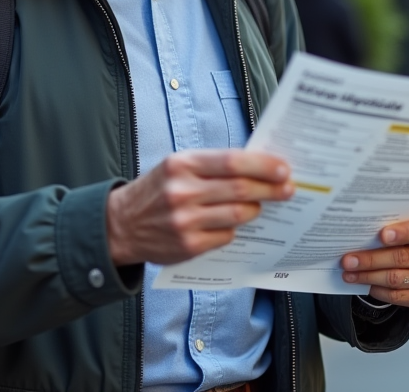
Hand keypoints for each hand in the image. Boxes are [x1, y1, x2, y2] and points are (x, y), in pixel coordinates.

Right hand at [106, 149, 293, 265]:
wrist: (121, 225)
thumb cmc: (158, 190)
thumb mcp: (178, 166)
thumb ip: (213, 166)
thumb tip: (259, 167)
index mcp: (182, 164)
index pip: (233, 162)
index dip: (263, 165)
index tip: (283, 169)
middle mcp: (182, 191)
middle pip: (241, 189)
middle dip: (270, 189)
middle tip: (287, 189)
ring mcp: (185, 220)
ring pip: (237, 215)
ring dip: (255, 210)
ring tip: (260, 207)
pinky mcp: (188, 245)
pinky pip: (226, 236)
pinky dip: (233, 229)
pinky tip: (231, 224)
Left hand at [341, 217, 408, 306]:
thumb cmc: (406, 234)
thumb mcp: (404, 223)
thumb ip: (392, 224)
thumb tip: (362, 230)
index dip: (404, 233)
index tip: (382, 235)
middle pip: (404, 258)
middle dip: (372, 259)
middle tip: (349, 260)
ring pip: (396, 279)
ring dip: (369, 276)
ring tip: (349, 273)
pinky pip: (397, 296)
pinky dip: (377, 290)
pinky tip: (364, 284)